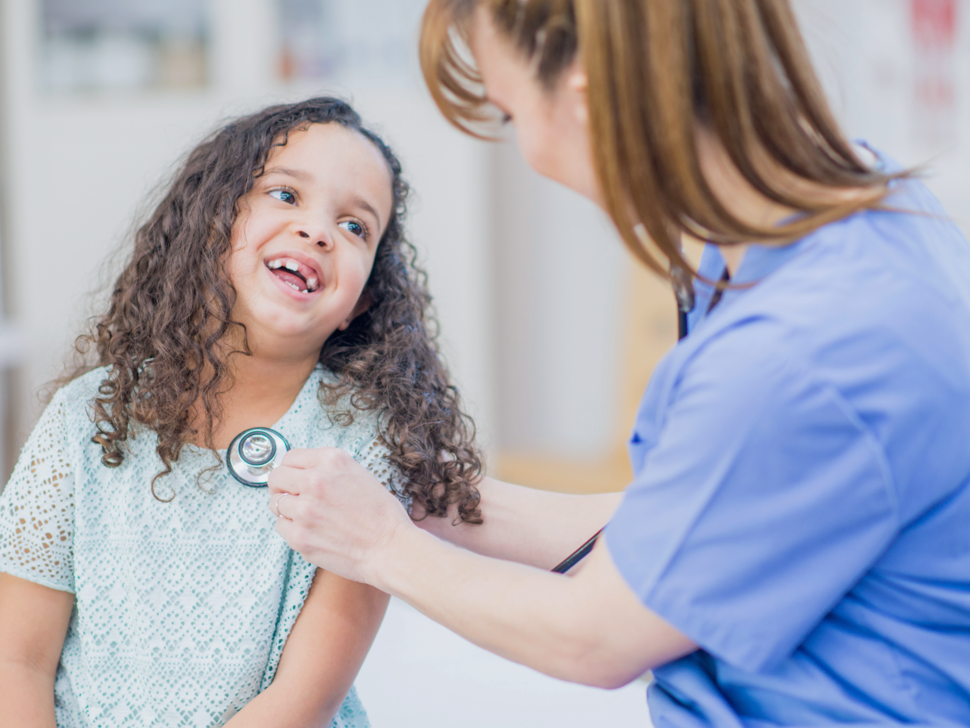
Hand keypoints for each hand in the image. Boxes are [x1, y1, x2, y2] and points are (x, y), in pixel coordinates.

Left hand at [268, 447, 412, 584]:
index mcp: (332, 461)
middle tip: (292, 497)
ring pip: (276, 504)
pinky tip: (311, 532)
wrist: (390, 548)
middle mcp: (315, 480)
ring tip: (308, 518)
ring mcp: (304, 509)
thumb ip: (329, 471)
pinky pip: (280, 527)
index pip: (291, 457)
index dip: (291, 469)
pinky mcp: (299, 536)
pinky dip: (291, 529)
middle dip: (281, 487)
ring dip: (288, 510)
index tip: (293, 478)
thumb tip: (302, 473)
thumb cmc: (382, 515)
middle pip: (276, 477)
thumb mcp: (360, 475)